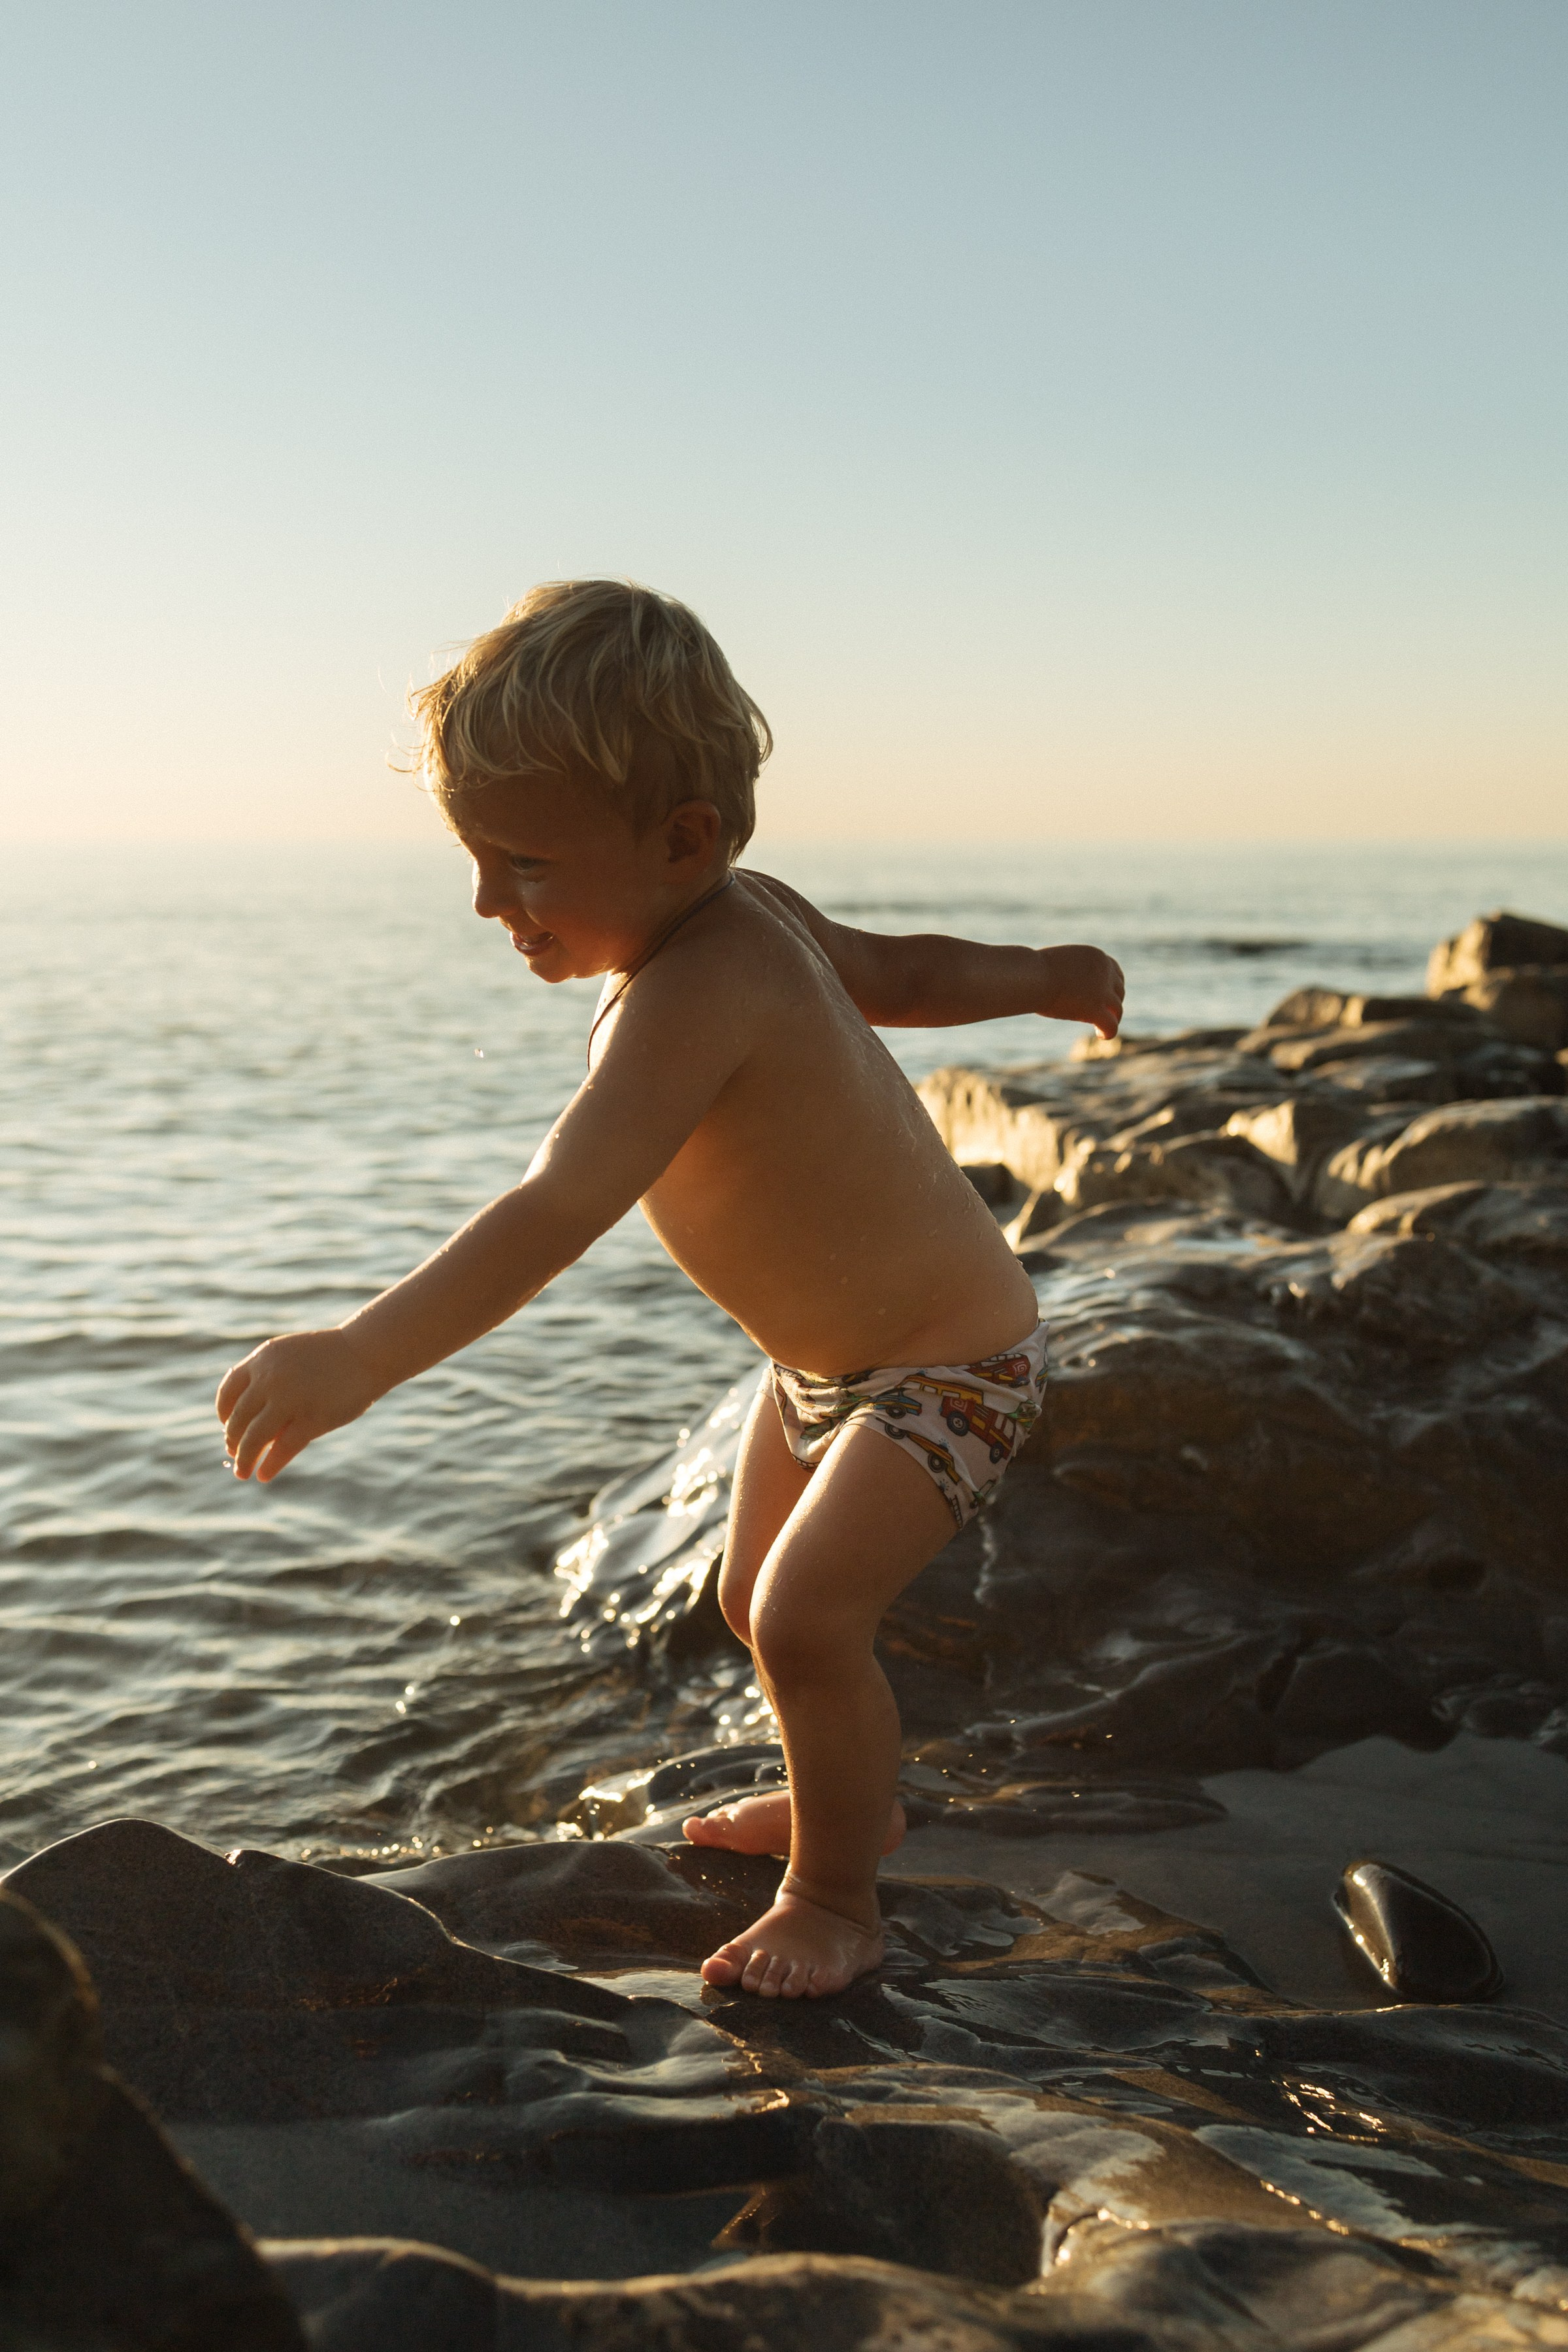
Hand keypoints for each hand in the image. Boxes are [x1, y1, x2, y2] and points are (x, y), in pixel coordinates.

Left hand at [216, 1329, 379, 1482]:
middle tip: (234, 1453)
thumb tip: (249, 1416)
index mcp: (262, 1359)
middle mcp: (270, 1379)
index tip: (227, 1426)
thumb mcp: (290, 1357)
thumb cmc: (331, 1355)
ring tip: (242, 1472)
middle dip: (233, 1440)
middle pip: (238, 1419)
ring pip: (254, 1438)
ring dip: (244, 1459)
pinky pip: (283, 1449)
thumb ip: (268, 1379)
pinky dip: (270, 1465)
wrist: (367, 1351)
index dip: (224, 1414)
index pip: (228, 1392)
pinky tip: (264, 1475)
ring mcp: (290, 1400)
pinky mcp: (312, 1419)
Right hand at [1039, 944, 1124, 1038]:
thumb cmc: (1036, 970)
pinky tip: (1101, 1035)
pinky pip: (1111, 1025)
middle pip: (1119, 990)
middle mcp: (1105, 971)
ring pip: (1117, 1009)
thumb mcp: (1061, 964)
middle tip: (1105, 1013)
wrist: (1033, 976)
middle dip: (1113, 1003)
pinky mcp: (1096, 1009)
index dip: (1113, 987)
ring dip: (1112, 1018)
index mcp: (1097, 957)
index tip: (1106, 997)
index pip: (1115, 972)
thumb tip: (1070, 985)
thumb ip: (1072, 971)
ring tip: (1102, 1028)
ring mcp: (1103, 991)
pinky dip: (1108, 1032)